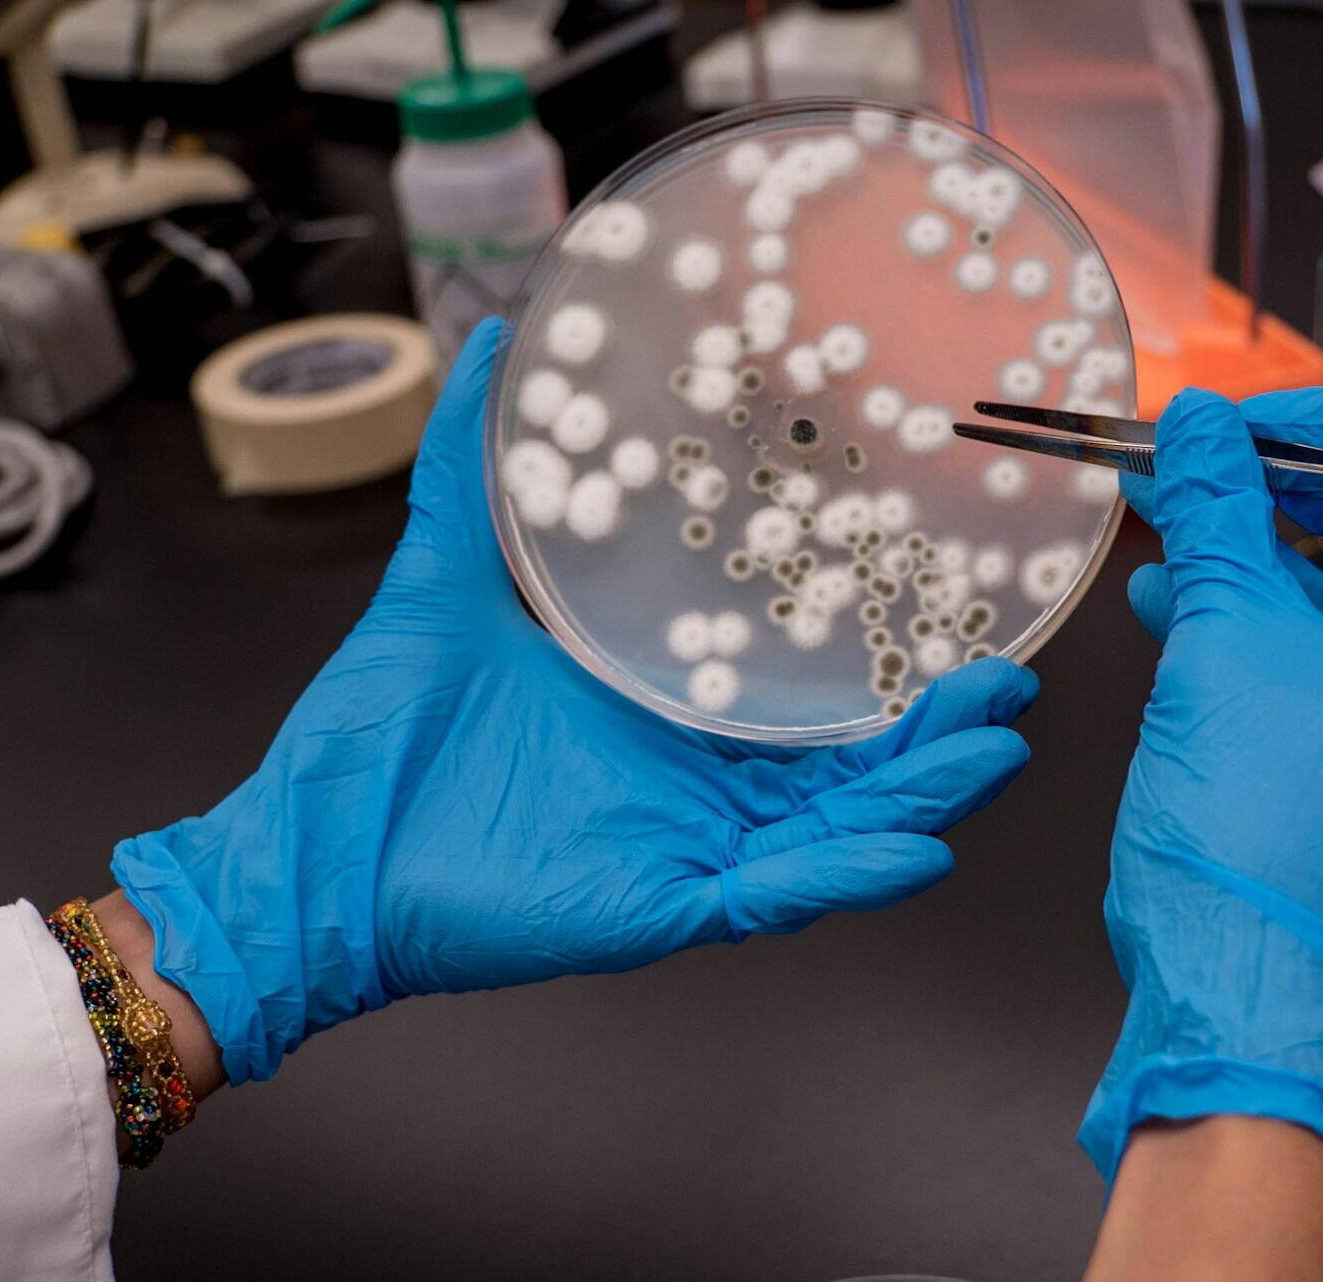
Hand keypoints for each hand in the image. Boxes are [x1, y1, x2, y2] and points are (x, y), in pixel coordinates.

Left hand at [113, 319, 1037, 1084]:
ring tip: (992, 750)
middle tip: (1009, 686)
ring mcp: (685, 852)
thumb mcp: (443, 576)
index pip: (795, 694)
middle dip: (932, 733)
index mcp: (663, 720)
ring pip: (832, 832)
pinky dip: (846, 876)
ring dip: (917, 795)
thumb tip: (498, 338)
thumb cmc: (378, 734)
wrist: (312, 847)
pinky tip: (915, 849)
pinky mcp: (660, 908)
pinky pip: (771, 898)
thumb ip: (474, 464)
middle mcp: (692, 790)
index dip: (879, 663)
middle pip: (844, 768)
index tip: (952, 612)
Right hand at [1078, 386, 1322, 1279]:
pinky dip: (1248, 629)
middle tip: (1185, 460)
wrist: (1251, 1013)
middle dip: (1277, 484)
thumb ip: (1217, 517)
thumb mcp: (1226, 645)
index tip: (1242, 422)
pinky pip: (1317, 674)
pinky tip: (1166, 609)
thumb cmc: (1261, 842)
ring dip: (1249, 554)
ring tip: (1158, 519)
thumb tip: (1200, 426)